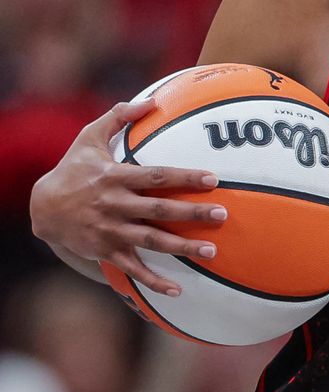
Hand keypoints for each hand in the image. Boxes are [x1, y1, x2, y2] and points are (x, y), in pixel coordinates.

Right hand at [27, 100, 225, 295]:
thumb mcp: (89, 138)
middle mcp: (114, 205)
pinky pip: (133, 268)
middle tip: (223, 215)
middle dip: (192, 213)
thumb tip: (150, 101)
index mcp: (115, 177)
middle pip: (159, 209)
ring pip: (151, 241)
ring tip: (212, 252)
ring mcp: (110, 230)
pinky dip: (154, 280)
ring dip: (182, 247)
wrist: (42, 207)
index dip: (185, 177)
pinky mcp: (106, 251)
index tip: (214, 179)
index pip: (156, 176)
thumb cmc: (74, 168)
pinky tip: (178, 289)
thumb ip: (118, 117)